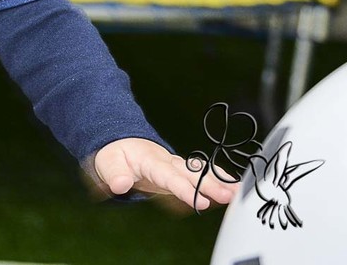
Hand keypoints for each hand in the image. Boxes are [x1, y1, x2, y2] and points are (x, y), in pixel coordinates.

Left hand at [93, 137, 237, 209]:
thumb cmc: (114, 155)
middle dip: (212, 185)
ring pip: (201, 173)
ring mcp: (176, 167)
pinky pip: (201, 176)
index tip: (201, 201)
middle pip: (192, 173)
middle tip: (230, 197)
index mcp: (150, 160)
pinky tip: (235, 191)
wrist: (121, 144)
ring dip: (220, 182)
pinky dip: (218, 181)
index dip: (185, 189)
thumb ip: (113, 174)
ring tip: (239, 194)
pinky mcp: (180, 173)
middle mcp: (167, 161)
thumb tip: (120, 185)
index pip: (169, 176)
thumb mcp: (106, 163)